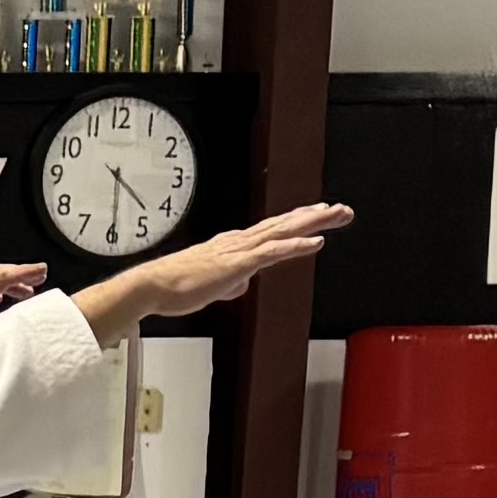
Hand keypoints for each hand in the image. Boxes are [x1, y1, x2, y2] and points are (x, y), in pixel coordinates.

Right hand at [98, 203, 355, 319]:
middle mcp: (240, 241)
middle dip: (316, 216)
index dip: (298, 221)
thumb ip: (229, 284)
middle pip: (285, 223)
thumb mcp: (211, 288)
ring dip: (314, 223)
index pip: (273, 229)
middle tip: (343, 210)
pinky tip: (317, 242)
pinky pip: (274, 251)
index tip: (320, 214)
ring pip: (284, 230)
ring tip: (338, 216)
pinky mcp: (238, 263)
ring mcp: (240, 250)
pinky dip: (296, 245)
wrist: (153, 286)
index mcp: (234, 246)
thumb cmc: (174, 287)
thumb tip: (241, 287)